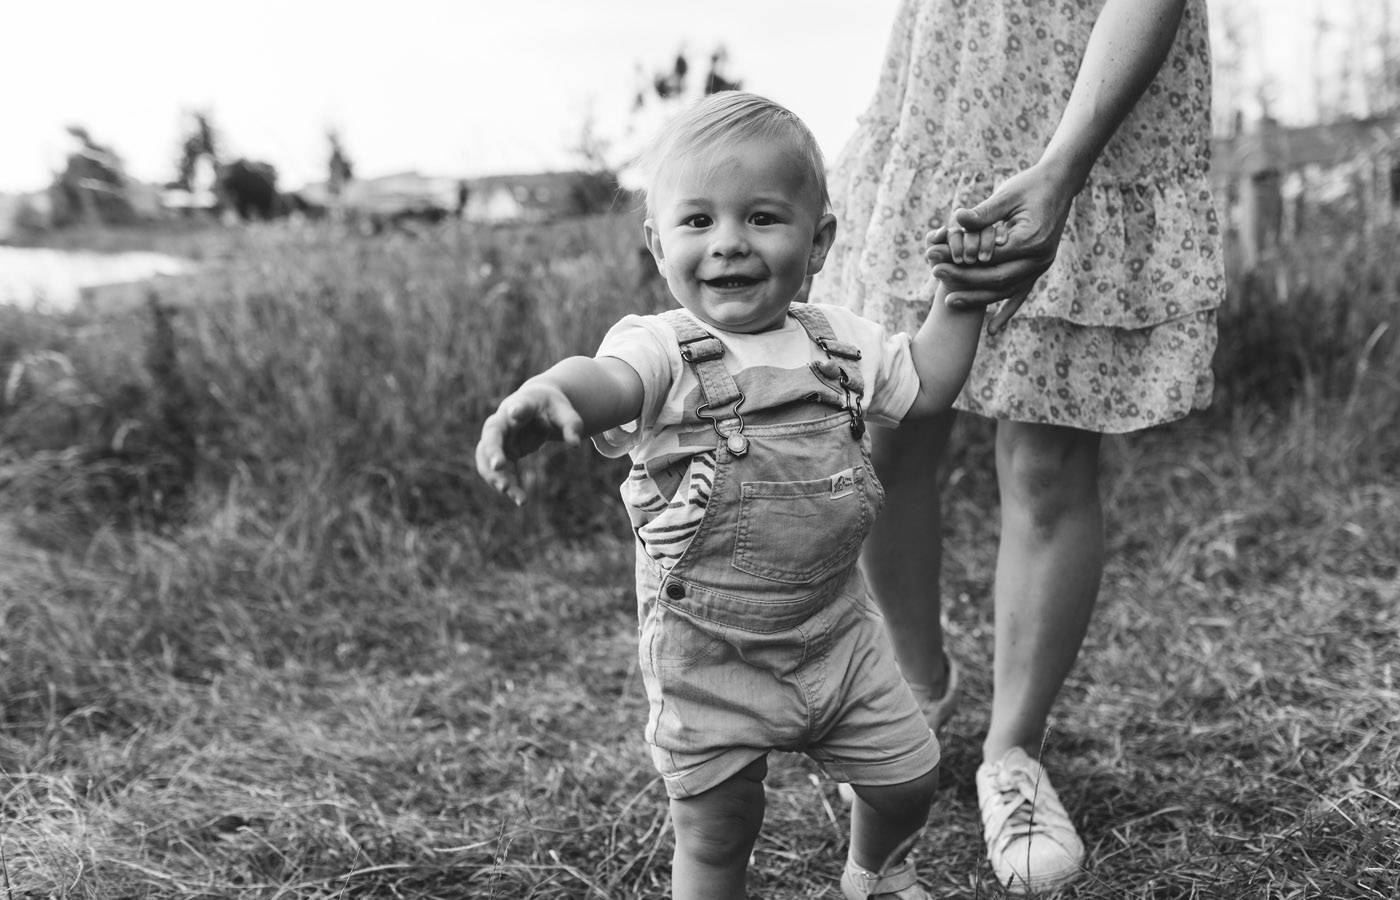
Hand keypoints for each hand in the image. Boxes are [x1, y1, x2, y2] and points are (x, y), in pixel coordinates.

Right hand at [474, 384, 583, 505]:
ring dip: (495, 476)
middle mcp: (504, 421)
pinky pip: (497, 471)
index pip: (519, 406)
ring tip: (510, 492)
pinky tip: (521, 500)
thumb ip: (571, 424)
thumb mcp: (565, 411)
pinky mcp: (502, 453)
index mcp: (523, 404)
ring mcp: (499, 439)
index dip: (517, 410)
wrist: (537, 406)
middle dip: (492, 450)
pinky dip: (506, 485)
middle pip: (491, 434)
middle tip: (497, 466)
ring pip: (486, 457)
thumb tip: (575, 444)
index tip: (516, 413)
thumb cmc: (550, 407)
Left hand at [924, 161, 1077, 333]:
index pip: (990, 257)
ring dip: (978, 299)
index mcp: (1031, 239)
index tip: (936, 258)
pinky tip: (992, 330)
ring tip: (948, 301)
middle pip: (996, 278)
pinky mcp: (1038, 269)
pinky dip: (1007, 312)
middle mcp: (1039, 258)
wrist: (1060, 185)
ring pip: (1006, 291)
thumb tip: (956, 218)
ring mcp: (1041, 267)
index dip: (962, 260)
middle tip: (935, 273)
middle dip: (964, 279)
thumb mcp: (1006, 194)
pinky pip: (1021, 295)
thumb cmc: (1030, 185)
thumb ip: (983, 212)